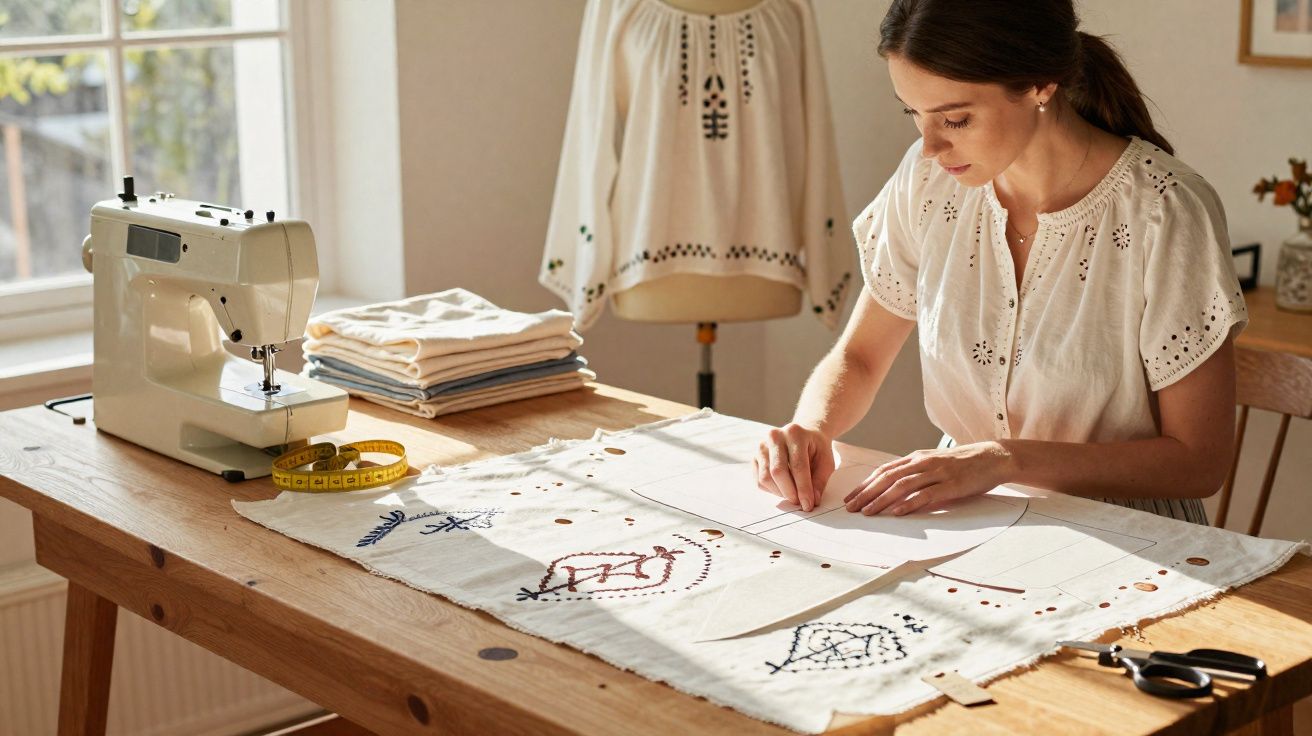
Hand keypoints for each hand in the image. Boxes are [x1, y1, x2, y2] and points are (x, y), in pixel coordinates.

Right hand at [754, 423, 835, 511]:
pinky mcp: (755, 457)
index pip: (798, 466)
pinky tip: (783, 488)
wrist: (803, 435)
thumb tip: (813, 500)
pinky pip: (759, 480)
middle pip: (777, 471)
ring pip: (765, 478)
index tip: (808, 505)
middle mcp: (775, 436)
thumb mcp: (826, 461)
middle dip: (790, 492)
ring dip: (780, 493)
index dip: (803, 488)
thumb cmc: (815, 448)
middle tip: (799, 503)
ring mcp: (762, 446)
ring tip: (793, 494)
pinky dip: (772, 490)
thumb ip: (820, 480)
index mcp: (795, 433)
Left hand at [843, 441, 1013, 515]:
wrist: (993, 457)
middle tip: (851, 508)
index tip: (851, 498)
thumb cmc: (963, 463)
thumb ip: (915, 472)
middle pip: (888, 478)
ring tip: (868, 512)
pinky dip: (910, 503)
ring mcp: (937, 473)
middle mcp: (923, 463)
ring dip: (882, 499)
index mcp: (917, 458)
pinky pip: (926, 495)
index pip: (884, 471)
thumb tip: (894, 487)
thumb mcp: (935, 463)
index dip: (865, 484)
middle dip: (867, 493)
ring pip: (903, 486)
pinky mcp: (951, 485)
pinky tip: (897, 512)